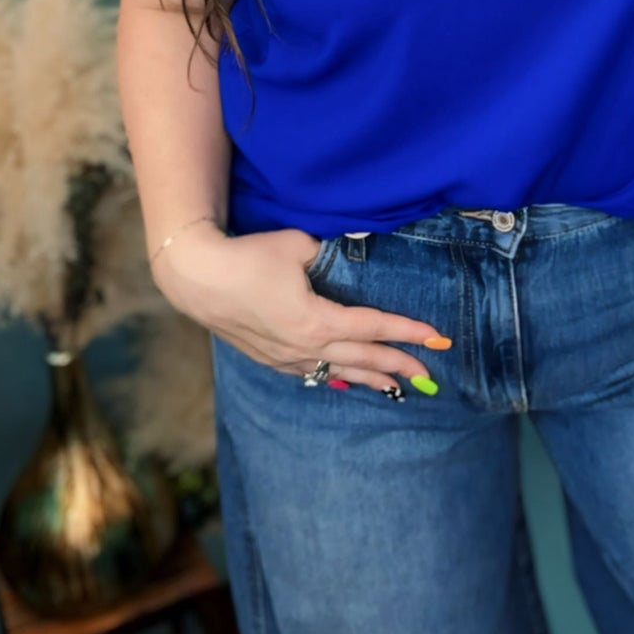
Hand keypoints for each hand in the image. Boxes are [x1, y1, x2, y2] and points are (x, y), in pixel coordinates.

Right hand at [153, 222, 449, 390]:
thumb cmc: (248, 257)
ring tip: (396, 388)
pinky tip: (344, 380)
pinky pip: (311, 372)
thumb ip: (330, 252)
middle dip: (399, 366)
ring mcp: (286, 356)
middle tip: (430, 376)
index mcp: (317, 320)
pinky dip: (335, 376)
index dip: (408, 332)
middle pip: (362, 358)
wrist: (197, 278)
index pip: (374, 327)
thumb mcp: (296, 245)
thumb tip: (353, 249)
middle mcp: (305, 345)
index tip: (437, 339)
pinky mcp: (269, 357)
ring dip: (369, 378)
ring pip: (338, 371)